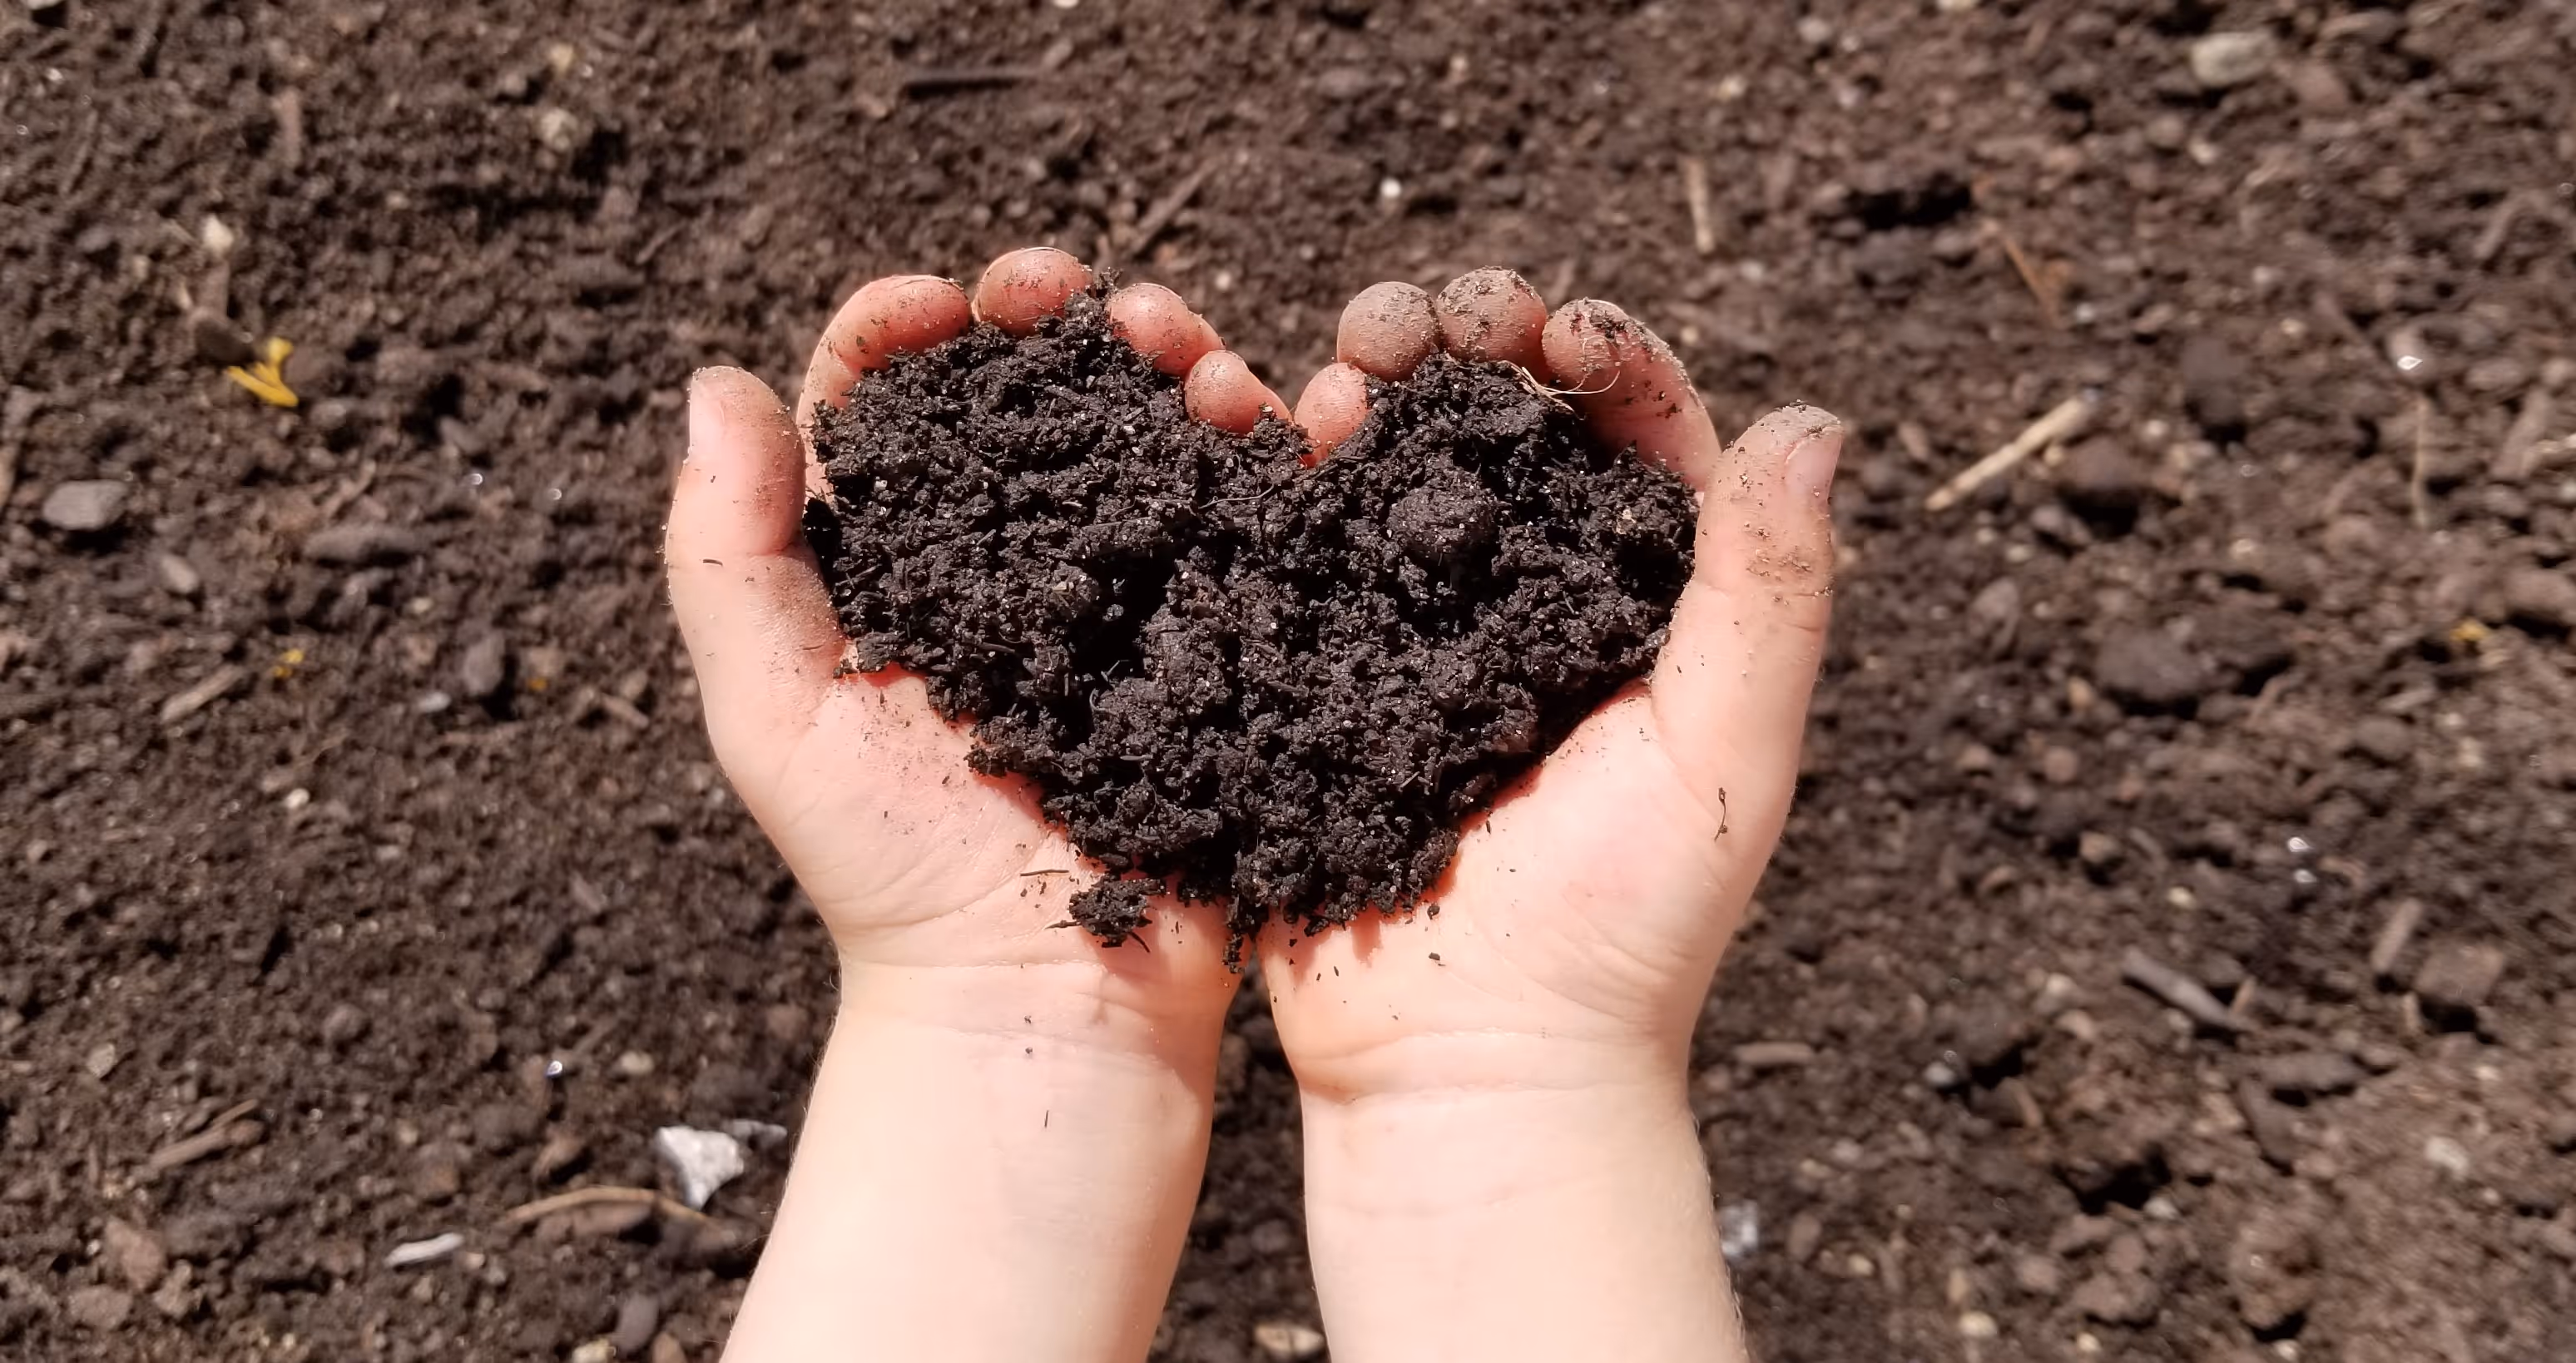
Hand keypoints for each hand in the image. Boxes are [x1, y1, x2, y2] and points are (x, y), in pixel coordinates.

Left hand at [668, 248, 1264, 1362]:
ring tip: (1187, 353)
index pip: (894, 404)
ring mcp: (1128, 590)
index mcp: (899, 563)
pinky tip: (1267, 420)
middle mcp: (1015, 559)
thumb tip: (713, 380)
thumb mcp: (775, 716)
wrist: (1043, 1002)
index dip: (908, 329)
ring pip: (1151, 429)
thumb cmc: (891, 875)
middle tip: (1083, 297)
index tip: (940, 306)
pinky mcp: (1220, 627)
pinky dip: (1265, 443)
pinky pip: (1247, 510)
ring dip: (1173, 358)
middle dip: (1064, 320)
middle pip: (1040, 393)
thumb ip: (728, 556)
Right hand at [1242, 271, 1840, 1362]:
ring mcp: (1413, 632)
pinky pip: (1298, 544)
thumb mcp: (1725, 758)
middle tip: (1418, 322)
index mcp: (1643, 607)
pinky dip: (1285, 471)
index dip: (1599, 352)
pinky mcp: (1317, 670)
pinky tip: (1273, 429)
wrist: (1464, 1068)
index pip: (1636, 434)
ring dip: (1371, 382)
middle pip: (1500, 423)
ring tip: (1348, 363)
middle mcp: (1529, 601)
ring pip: (1393, 462)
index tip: (1553, 326)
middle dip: (1461, 340)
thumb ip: (1770, 595)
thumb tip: (1812, 425)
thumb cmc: (1617, 936)